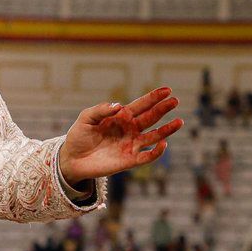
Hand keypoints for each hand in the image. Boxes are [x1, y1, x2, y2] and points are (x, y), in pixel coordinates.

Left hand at [58, 87, 182, 184]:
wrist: (72, 159)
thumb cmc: (79, 136)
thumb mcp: (86, 117)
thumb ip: (101, 110)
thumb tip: (119, 106)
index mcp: (122, 117)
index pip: (141, 105)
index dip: (154, 97)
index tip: (167, 90)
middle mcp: (130, 129)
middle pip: (151, 117)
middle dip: (163, 109)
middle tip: (175, 101)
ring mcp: (131, 145)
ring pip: (154, 136)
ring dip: (167, 130)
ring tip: (179, 122)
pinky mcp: (129, 161)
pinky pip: (147, 157)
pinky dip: (156, 152)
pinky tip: (163, 144)